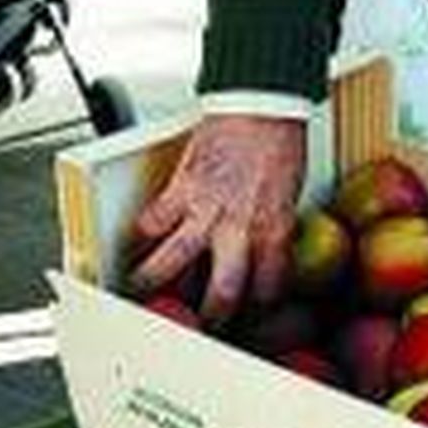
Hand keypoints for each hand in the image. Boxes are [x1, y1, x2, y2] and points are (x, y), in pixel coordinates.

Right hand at [131, 114, 307, 321]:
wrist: (261, 103)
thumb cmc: (279, 140)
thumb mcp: (290, 194)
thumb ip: (273, 226)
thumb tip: (263, 248)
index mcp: (274, 229)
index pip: (268, 286)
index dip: (259, 308)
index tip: (251, 317)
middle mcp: (240, 226)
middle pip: (223, 290)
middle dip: (211, 315)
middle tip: (200, 324)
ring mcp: (207, 210)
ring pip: (174, 262)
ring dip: (156, 283)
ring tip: (145, 294)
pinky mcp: (182, 188)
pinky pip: (153, 221)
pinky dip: (142, 235)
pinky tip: (137, 244)